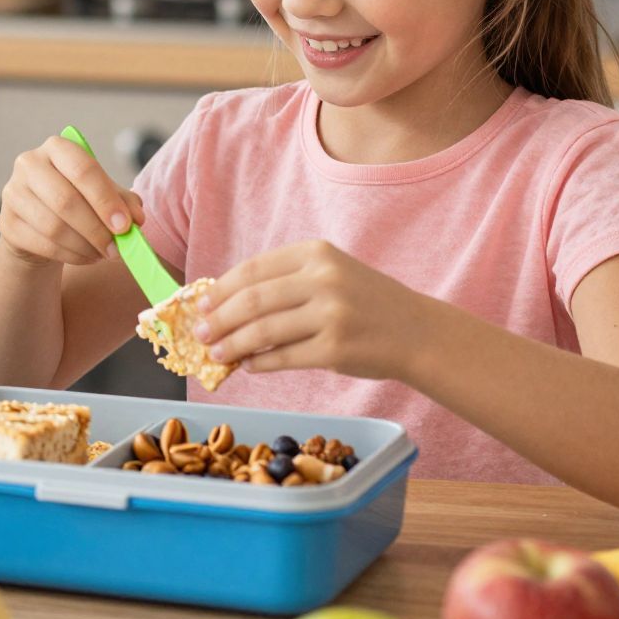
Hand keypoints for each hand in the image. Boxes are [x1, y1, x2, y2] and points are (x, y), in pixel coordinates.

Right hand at [0, 134, 147, 267]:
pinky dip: (71, 256)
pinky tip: (86, 257)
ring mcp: (13, 194)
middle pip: (66, 200)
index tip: (125, 225)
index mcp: (57, 148)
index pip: (83, 169)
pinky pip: (44, 245)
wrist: (39, 223)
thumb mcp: (102, 195)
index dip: (105, 199)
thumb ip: (123, 202)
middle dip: (96, 229)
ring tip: (103, 254)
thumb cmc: (76, 202)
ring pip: (54, 227)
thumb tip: (136, 219)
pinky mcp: (7, 224)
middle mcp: (30, 164)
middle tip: (117, 249)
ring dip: (85, 246)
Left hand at [196, 240, 432, 380]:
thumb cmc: (366, 303)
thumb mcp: (331, 275)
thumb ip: (285, 283)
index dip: (221, 289)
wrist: (418, 333)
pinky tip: (248, 365)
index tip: (201, 304)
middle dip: (219, 319)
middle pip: (252, 300)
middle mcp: (323, 279)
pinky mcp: (336, 349)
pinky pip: (283, 357)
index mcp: (316, 253)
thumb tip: (226, 304)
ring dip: (233, 345)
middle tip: (200, 334)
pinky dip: (259, 363)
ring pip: (263, 330)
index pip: (253, 269)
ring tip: (217, 354)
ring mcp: (331, 314)